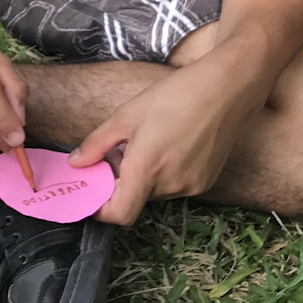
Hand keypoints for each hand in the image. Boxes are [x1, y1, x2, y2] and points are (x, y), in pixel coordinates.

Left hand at [71, 55, 251, 224]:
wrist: (225, 89)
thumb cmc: (173, 96)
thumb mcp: (126, 115)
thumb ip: (97, 144)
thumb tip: (76, 163)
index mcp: (147, 169)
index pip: (120, 214)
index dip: (102, 210)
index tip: (92, 194)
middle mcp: (171, 185)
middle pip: (136, 198)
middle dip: (121, 181)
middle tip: (119, 152)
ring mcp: (192, 185)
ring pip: (155, 191)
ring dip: (143, 176)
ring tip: (146, 142)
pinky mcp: (207, 181)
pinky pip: (175, 185)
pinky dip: (164, 173)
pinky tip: (167, 145)